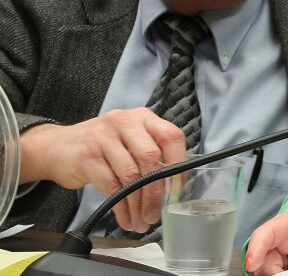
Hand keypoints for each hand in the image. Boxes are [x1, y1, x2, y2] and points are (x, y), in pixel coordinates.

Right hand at [19, 107, 186, 231]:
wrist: (56, 147)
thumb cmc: (102, 147)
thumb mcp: (130, 141)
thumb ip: (153, 156)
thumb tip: (173, 190)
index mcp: (144, 118)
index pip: (171, 137)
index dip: (179, 167)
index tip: (177, 193)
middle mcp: (125, 122)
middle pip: (151, 158)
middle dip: (157, 192)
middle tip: (155, 214)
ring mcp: (104, 137)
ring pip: (131, 175)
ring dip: (138, 204)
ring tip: (140, 222)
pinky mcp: (87, 156)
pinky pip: (111, 186)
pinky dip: (121, 207)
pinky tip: (125, 218)